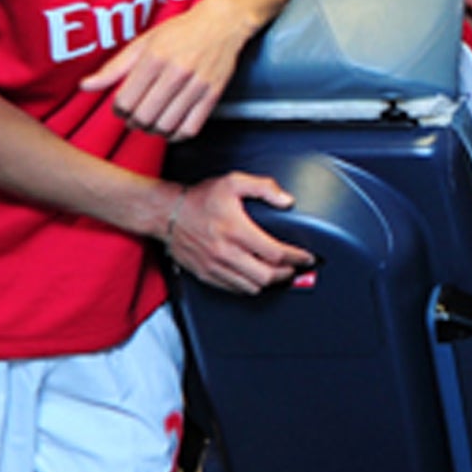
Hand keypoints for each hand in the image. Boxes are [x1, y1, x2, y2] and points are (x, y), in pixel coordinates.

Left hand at [82, 0, 250, 139]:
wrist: (222, 23)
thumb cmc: (181, 31)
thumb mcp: (143, 42)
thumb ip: (114, 67)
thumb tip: (86, 86)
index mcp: (155, 57)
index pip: (125, 100)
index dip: (118, 110)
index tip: (120, 108)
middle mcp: (177, 71)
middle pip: (144, 116)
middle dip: (134, 122)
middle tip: (134, 117)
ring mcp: (198, 84)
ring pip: (166, 125)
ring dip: (153, 130)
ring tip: (151, 123)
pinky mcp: (213, 94)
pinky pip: (191, 128)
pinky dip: (176, 135)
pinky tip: (170, 128)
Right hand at [166, 172, 313, 294]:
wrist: (165, 213)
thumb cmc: (199, 199)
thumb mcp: (233, 182)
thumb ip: (263, 188)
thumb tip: (286, 200)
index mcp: (236, 230)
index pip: (276, 253)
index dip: (297, 258)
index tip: (306, 257)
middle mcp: (226, 252)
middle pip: (266, 276)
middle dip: (287, 274)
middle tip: (295, 268)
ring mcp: (215, 266)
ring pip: (251, 287)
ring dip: (269, 283)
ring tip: (278, 273)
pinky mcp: (205, 274)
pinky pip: (233, 289)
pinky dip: (249, 286)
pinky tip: (256, 277)